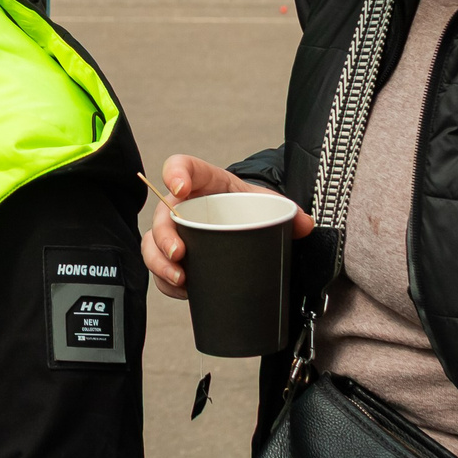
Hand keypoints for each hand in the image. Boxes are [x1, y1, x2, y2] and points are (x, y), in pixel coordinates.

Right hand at [141, 154, 311, 298]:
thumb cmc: (247, 207)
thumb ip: (287, 212)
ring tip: (180, 280)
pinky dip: (167, 283)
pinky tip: (184, 291)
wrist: (244, 221)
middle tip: (179, 254)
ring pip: (152, 244)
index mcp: (204, 182)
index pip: (181, 166)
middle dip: (164, 236)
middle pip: (161, 214)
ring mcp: (175, 231)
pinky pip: (160, 269)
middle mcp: (183, 205)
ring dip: (159, 263)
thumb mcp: (267, 203)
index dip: (175, 173)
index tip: (180, 188)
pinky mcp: (174, 255)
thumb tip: (305, 224)